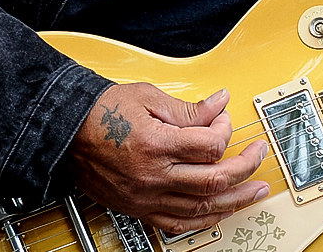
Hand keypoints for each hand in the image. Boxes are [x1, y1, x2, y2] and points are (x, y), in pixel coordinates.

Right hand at [64, 82, 268, 232]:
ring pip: (203, 207)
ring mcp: (145, 196)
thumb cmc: (98, 112)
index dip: (224, 130)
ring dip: (236, 199)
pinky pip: (179, 224)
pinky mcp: (138, 209)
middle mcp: (152, 175)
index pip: (209, 145)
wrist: (64, 131)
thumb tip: (219, 105)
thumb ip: (188, 108)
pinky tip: (221, 211)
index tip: (223, 120)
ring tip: (255, 191)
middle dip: (245, 166)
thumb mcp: (146, 97)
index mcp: (154, 143)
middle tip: (258, 155)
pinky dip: (205, 219)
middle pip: (214, 179)